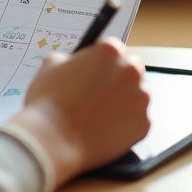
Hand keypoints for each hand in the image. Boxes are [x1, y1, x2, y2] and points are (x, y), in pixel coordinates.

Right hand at [8, 38, 149, 186]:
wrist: (52, 142)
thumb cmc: (48, 103)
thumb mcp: (50, 66)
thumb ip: (69, 60)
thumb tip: (73, 64)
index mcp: (110, 51)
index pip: (115, 50)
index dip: (103, 63)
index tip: (96, 73)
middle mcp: (131, 72)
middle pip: (132, 70)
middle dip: (119, 79)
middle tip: (99, 94)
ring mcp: (141, 100)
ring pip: (138, 96)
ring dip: (125, 101)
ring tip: (101, 115)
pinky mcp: (144, 125)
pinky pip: (139, 121)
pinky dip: (126, 125)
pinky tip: (106, 130)